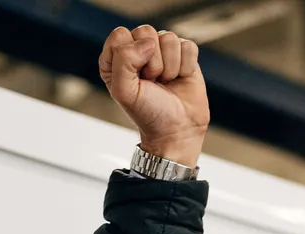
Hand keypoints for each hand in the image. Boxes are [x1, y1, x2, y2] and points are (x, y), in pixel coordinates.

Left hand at [99, 26, 209, 166]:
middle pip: (146, 32)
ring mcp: (163, 50)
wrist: (177, 130)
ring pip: (169, 38)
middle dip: (152, 62)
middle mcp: (139, 49)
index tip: (136, 79)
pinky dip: (186, 67)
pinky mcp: (184, 53)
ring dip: (170, 67)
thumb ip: (124, 60)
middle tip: (153, 82)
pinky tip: (180, 79)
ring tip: (167, 82)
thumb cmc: (148, 113)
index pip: (120, 35)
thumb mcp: (124, 92)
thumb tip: (149, 42)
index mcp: (117, 57)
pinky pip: (187, 46)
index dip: (130, 56)